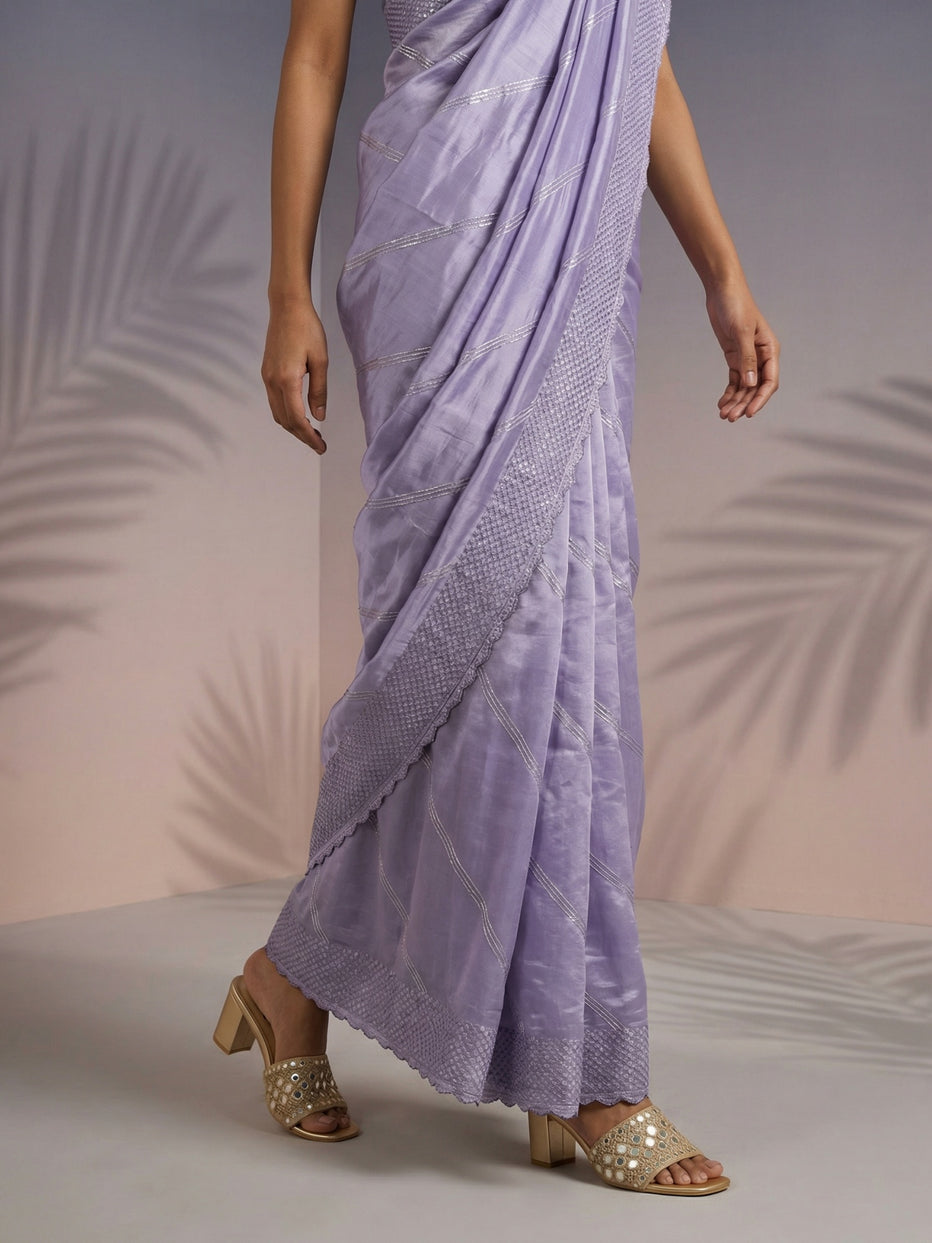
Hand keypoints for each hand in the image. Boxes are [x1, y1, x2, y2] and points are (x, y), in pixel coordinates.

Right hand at [260, 295, 327, 453]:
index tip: (321, 447)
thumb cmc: (307, 329)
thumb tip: (320, 417)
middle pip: (285, 421)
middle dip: (302, 436)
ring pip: (278, 413)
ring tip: (312, 433)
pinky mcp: (267, 372)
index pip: (297, 419)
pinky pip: (274, 402)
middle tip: (319, 444)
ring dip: (293, 427)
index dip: (309, 437)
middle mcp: (272, 381)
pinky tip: (300, 415)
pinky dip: (286, 414)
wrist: (287, 306)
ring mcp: (267, 377)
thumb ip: (319, 391)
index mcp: (287, 380)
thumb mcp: (321, 360)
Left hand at [705, 280, 779, 420]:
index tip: (748, 413)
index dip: (760, 400)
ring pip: (744, 387)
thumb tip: (751, 384)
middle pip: (755, 389)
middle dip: (744, 404)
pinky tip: (721, 404)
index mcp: (770, 350)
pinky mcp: (734, 357)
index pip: (769, 382)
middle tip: (730, 418)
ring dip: (735, 402)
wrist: (722, 291)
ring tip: (723, 415)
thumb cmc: (736, 306)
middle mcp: (761, 357)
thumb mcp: (741, 332)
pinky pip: (734, 380)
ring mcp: (747, 358)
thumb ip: (746, 357)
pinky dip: (729, 393)